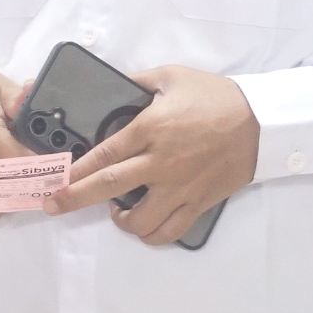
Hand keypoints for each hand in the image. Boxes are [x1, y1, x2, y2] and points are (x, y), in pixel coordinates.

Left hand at [41, 65, 259, 244]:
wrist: (260, 122)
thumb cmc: (215, 96)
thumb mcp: (171, 77)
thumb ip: (138, 83)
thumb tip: (116, 87)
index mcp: (150, 128)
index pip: (103, 153)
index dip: (75, 169)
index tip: (55, 177)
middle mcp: (161, 161)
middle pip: (108, 186)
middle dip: (74, 198)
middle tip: (52, 205)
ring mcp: (180, 187)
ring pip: (140, 219)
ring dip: (119, 221)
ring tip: (113, 213)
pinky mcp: (198, 202)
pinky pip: (170, 230)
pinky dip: (151, 235)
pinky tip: (143, 226)